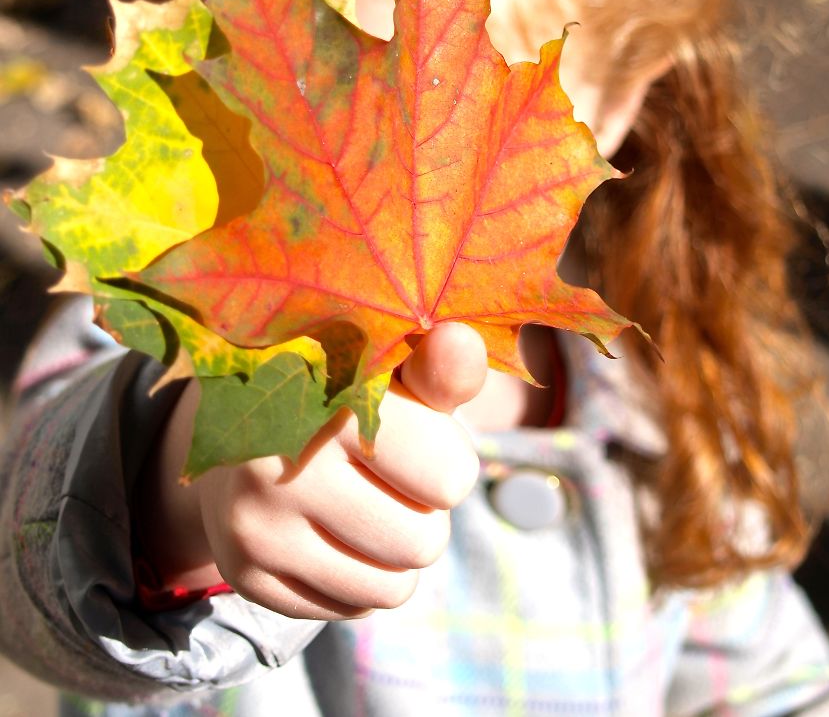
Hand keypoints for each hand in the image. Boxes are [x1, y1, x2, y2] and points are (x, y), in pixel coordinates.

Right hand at [136, 322, 486, 619]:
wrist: (249, 427)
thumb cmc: (350, 394)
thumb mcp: (396, 373)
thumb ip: (438, 367)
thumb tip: (462, 340)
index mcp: (325, 396)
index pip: (448, 478)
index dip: (448, 460)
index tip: (420, 435)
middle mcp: (278, 461)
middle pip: (424, 543)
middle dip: (424, 514)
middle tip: (391, 476)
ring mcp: (254, 522)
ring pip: (393, 587)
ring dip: (396, 551)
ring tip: (368, 501)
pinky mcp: (245, 573)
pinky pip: (352, 609)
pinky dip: (359, 578)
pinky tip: (334, 531)